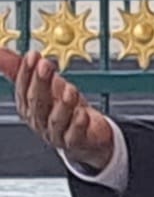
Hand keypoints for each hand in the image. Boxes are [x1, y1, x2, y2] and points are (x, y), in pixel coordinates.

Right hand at [0, 48, 114, 169]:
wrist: (88, 133)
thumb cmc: (63, 107)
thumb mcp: (44, 85)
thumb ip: (22, 70)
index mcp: (28, 107)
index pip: (22, 89)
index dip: (26, 72)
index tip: (32, 55)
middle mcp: (40, 121)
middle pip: (37, 102)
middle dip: (40, 83)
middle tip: (46, 65)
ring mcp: (57, 133)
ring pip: (56, 119)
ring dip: (62, 104)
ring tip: (69, 89)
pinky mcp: (76, 141)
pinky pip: (74, 134)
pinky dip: (78, 124)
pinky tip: (82, 114)